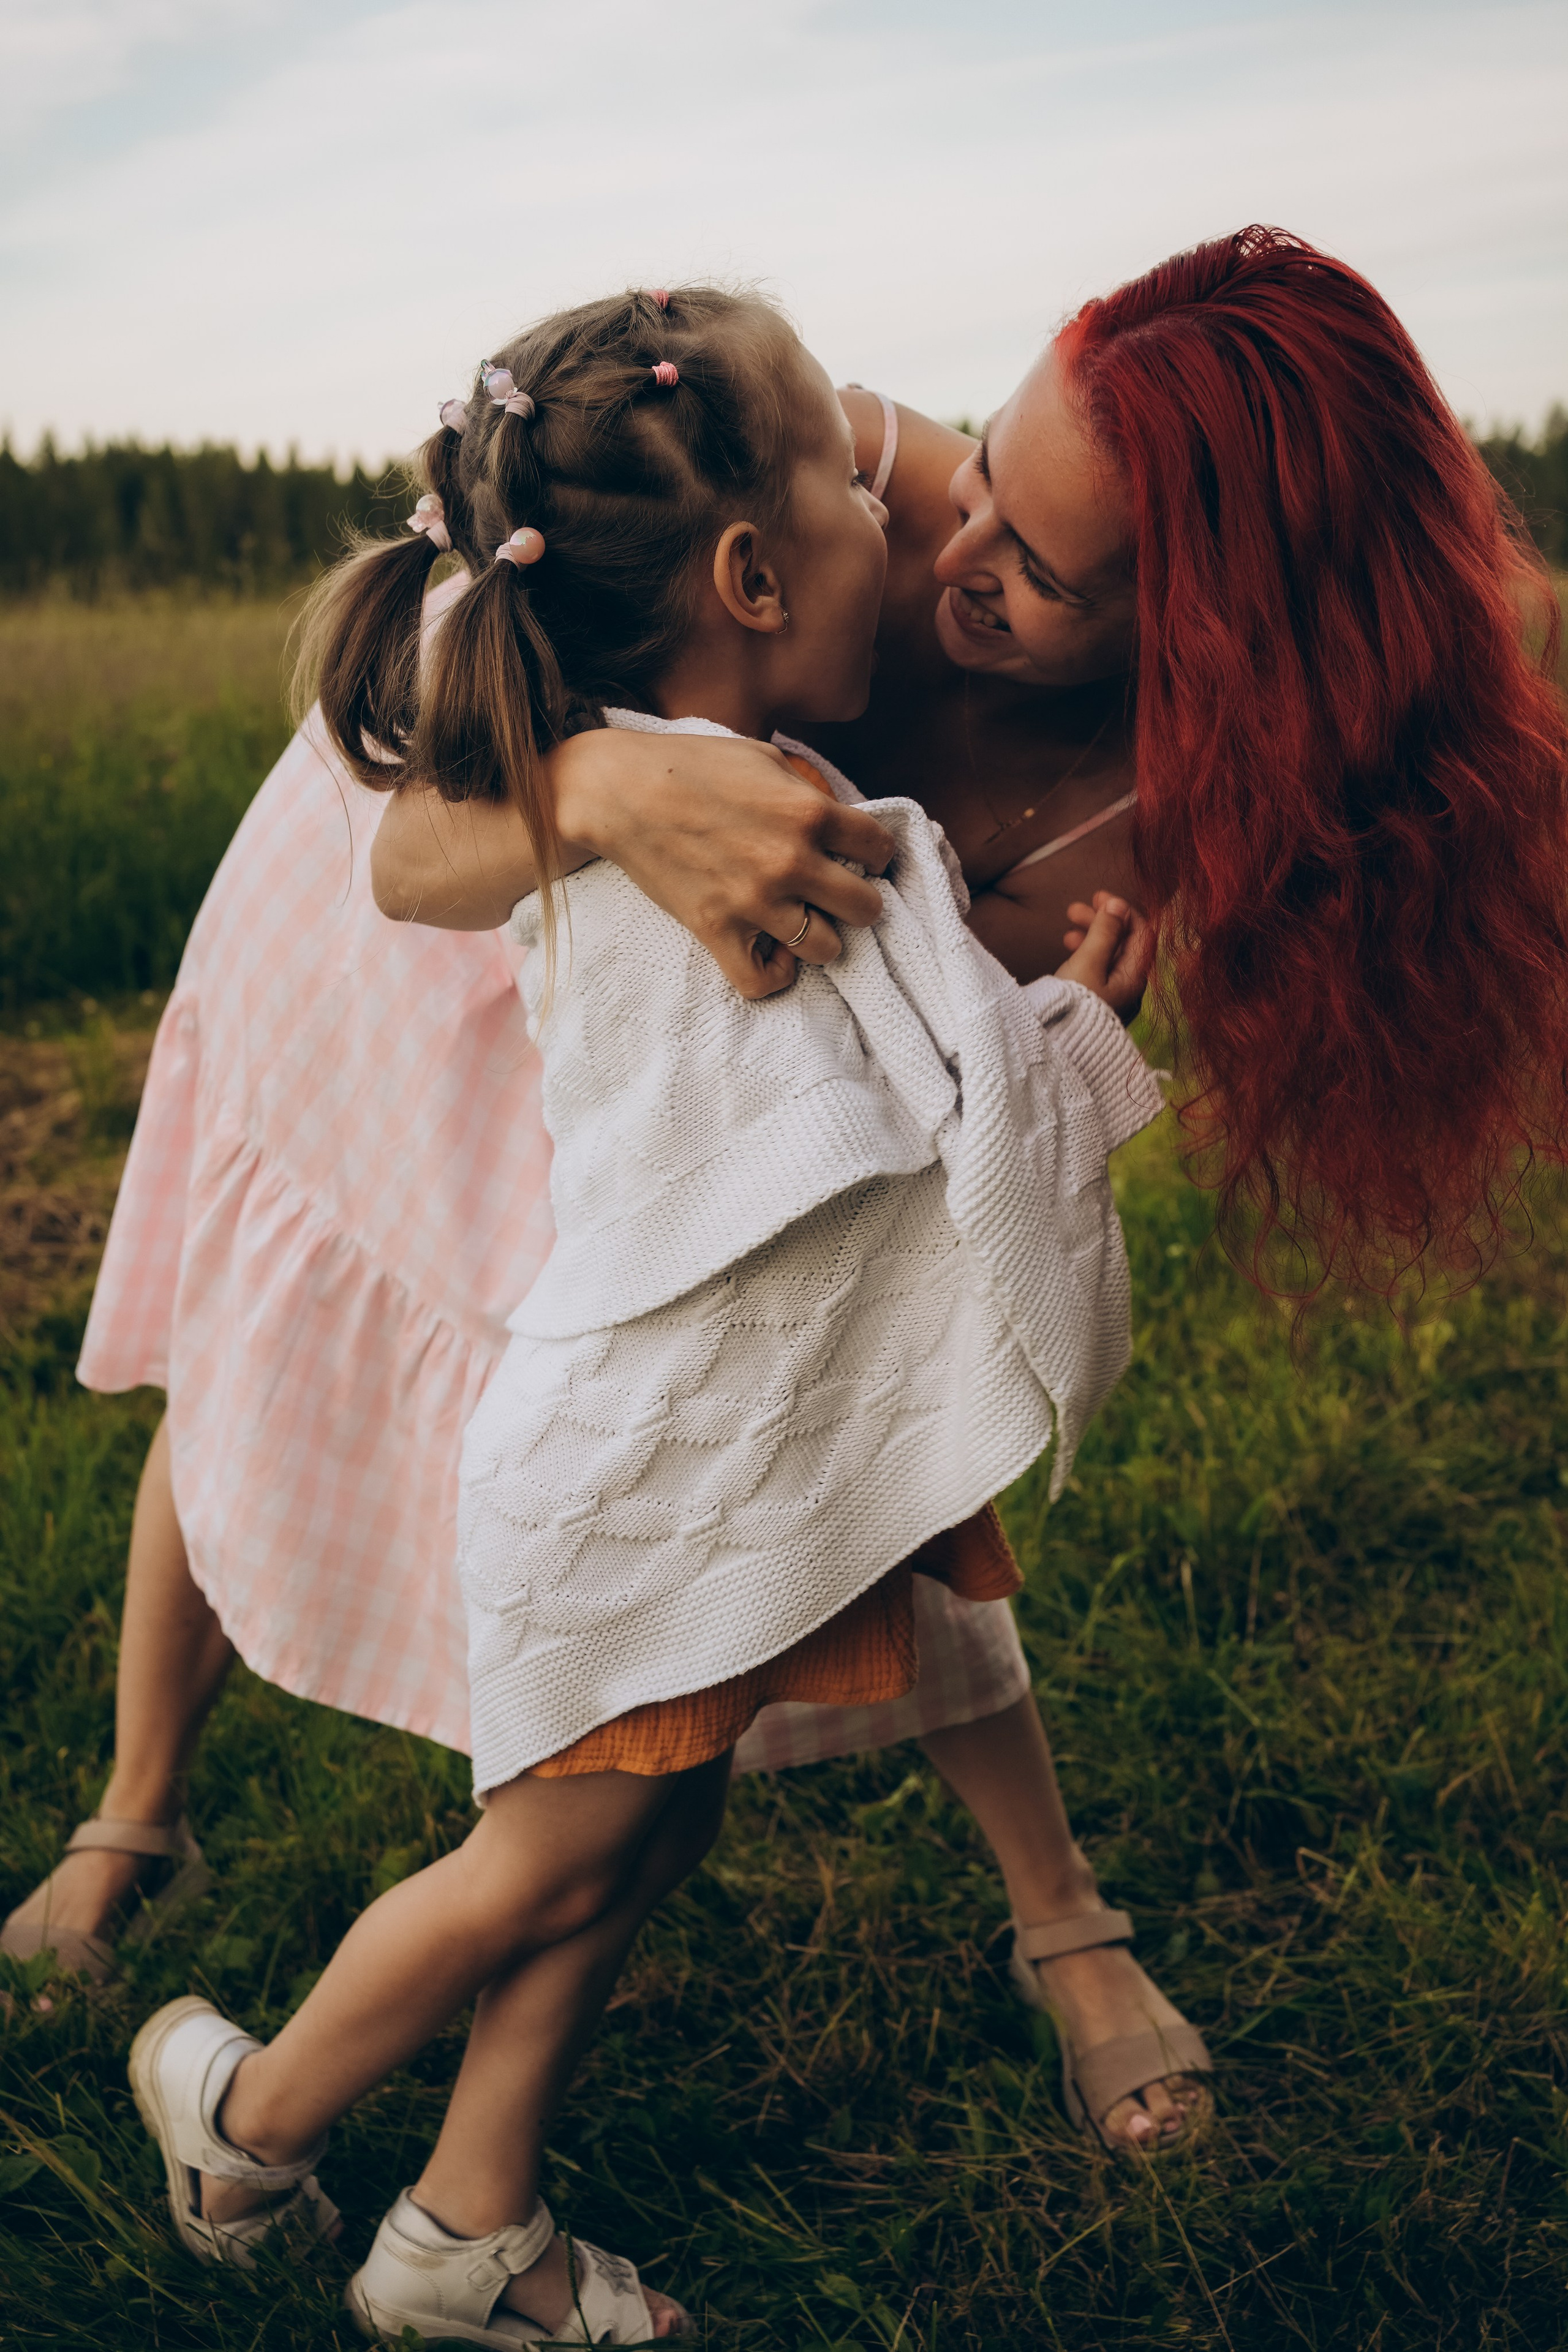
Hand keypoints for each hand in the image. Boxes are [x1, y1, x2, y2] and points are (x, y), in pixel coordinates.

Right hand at [555, 730, 893, 997]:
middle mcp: (790, 861)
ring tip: (805, 921)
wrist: (618, 792)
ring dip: (822, 937)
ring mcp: (755, 901)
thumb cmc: (690, 765)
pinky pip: (764, 981)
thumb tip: (835, 813)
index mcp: (807, 812)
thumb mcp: (762, 757)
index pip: (879, 847)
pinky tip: (775, 954)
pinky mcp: (717, 931)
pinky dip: (776, 975)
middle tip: (838, 894)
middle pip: (866, 908)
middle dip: (860, 901)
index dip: (876, 853)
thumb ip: (805, 789)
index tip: (862, 856)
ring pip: (827, 948)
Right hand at [1059, 892, 1153, 1021]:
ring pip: (1109, 955)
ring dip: (1091, 936)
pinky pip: (1099, 969)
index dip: (1122, 911)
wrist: (1056, 1046)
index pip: (1141, 933)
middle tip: (1075, 909)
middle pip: (1124, 943)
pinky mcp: (1098, 1001)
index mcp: (1134, 976)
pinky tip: (1070, 950)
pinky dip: (1086, 953)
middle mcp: (1129, 986)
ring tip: (1067, 930)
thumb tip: (1118, 905)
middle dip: (1102, 922)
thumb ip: (1104, 932)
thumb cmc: (1073, 1006)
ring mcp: (1114, 995)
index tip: (1098, 897)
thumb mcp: (1088, 962)